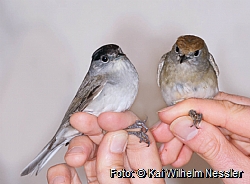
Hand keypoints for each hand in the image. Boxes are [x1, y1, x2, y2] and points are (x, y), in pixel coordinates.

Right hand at [47, 111, 163, 183]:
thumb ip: (119, 169)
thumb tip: (116, 136)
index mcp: (147, 178)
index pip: (141, 139)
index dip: (124, 122)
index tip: (105, 117)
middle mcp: (126, 177)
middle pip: (114, 141)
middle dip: (95, 128)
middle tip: (81, 120)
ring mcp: (106, 182)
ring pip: (94, 156)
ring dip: (78, 149)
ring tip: (73, 156)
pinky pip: (76, 178)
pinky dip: (64, 174)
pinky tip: (61, 173)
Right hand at [151, 92, 249, 183]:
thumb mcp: (241, 175)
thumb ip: (212, 148)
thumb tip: (184, 126)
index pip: (220, 106)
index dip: (187, 109)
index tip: (165, 116)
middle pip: (211, 110)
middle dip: (182, 124)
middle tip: (163, 136)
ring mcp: (246, 124)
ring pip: (207, 118)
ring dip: (185, 133)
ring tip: (170, 152)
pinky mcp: (238, 131)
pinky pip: (212, 128)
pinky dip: (194, 138)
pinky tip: (183, 151)